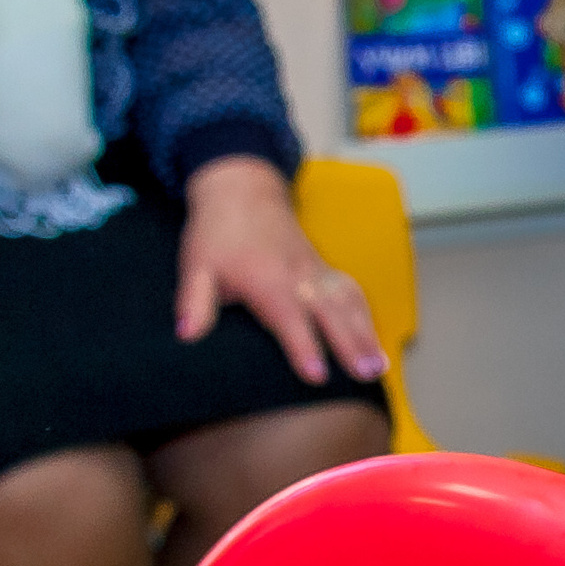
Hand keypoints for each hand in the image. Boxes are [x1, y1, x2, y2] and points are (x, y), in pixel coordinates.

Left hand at [176, 156, 387, 385]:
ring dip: (366, 334)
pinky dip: (366, 317)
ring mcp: (315, 271)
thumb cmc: (218, 232)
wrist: (241, 190)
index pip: (289, 318)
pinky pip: (351, 292)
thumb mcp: (196, 265)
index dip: (303, 347)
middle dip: (351, 345)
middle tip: (366, 376)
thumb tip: (186, 334)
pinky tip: (374, 342)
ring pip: (348, 303)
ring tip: (377, 368)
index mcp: (267, 279)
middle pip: (331, 313)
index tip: (317, 375)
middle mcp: (298, 276)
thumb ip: (194, 301)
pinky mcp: (323, 269)